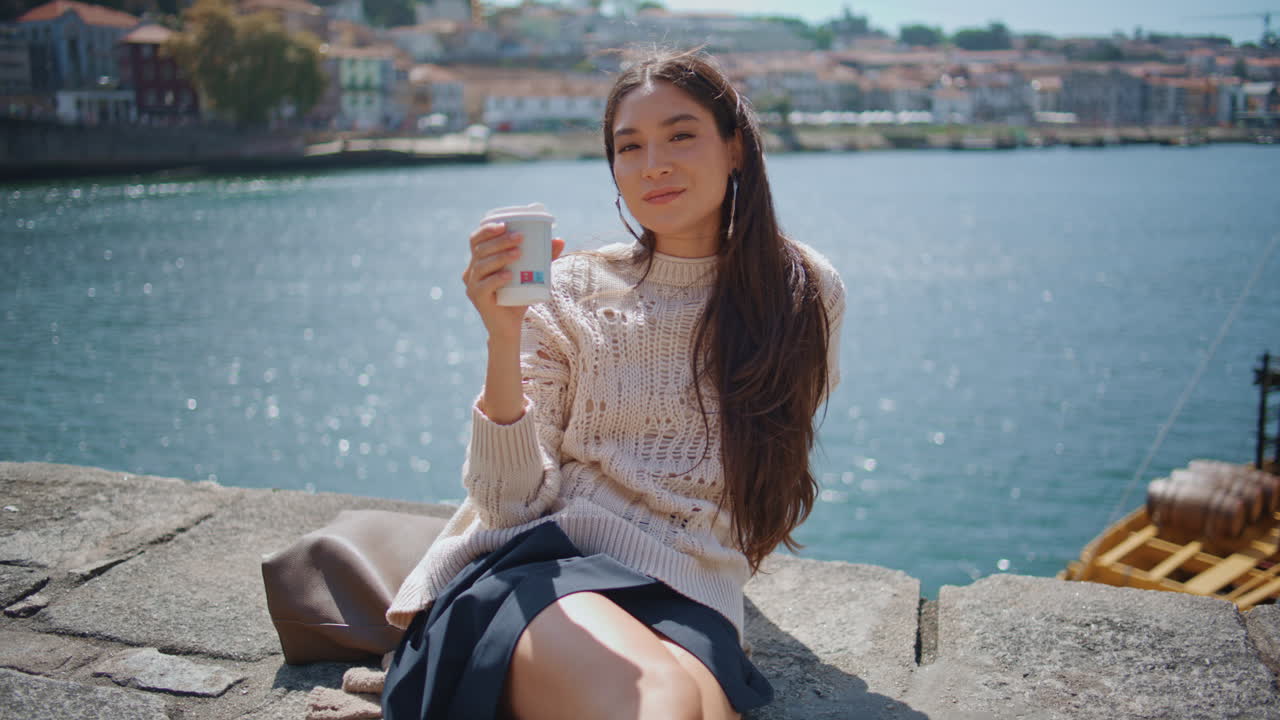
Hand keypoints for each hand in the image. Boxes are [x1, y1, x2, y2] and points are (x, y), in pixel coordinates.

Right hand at [462, 222, 565, 342]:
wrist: (510, 326)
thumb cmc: (518, 297)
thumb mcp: (531, 275)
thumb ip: (543, 258)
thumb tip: (560, 240)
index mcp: (480, 260)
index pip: (476, 239)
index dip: (487, 229)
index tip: (505, 224)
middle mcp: (472, 270)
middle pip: (481, 249)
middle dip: (500, 240)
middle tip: (520, 237)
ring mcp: (472, 285)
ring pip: (482, 265)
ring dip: (500, 256)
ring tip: (519, 253)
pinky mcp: (477, 298)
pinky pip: (484, 285)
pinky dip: (497, 279)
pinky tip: (509, 275)